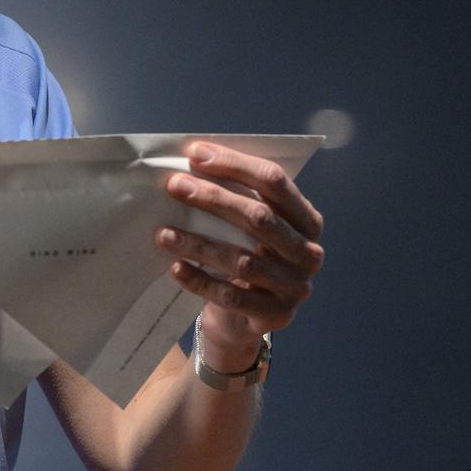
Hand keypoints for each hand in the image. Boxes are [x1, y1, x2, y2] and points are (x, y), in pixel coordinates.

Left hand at [155, 141, 324, 365]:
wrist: (247, 315)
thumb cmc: (246, 253)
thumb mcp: (249, 225)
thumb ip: (234, 196)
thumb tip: (190, 160)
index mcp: (306, 219)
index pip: (274, 182)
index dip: (235, 164)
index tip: (195, 154)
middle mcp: (308, 253)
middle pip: (260, 218)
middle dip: (214, 199)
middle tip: (175, 186)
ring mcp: (295, 287)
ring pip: (242, 261)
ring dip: (199, 244)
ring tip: (163, 233)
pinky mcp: (275, 316)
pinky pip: (232, 297)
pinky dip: (201, 281)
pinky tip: (175, 267)